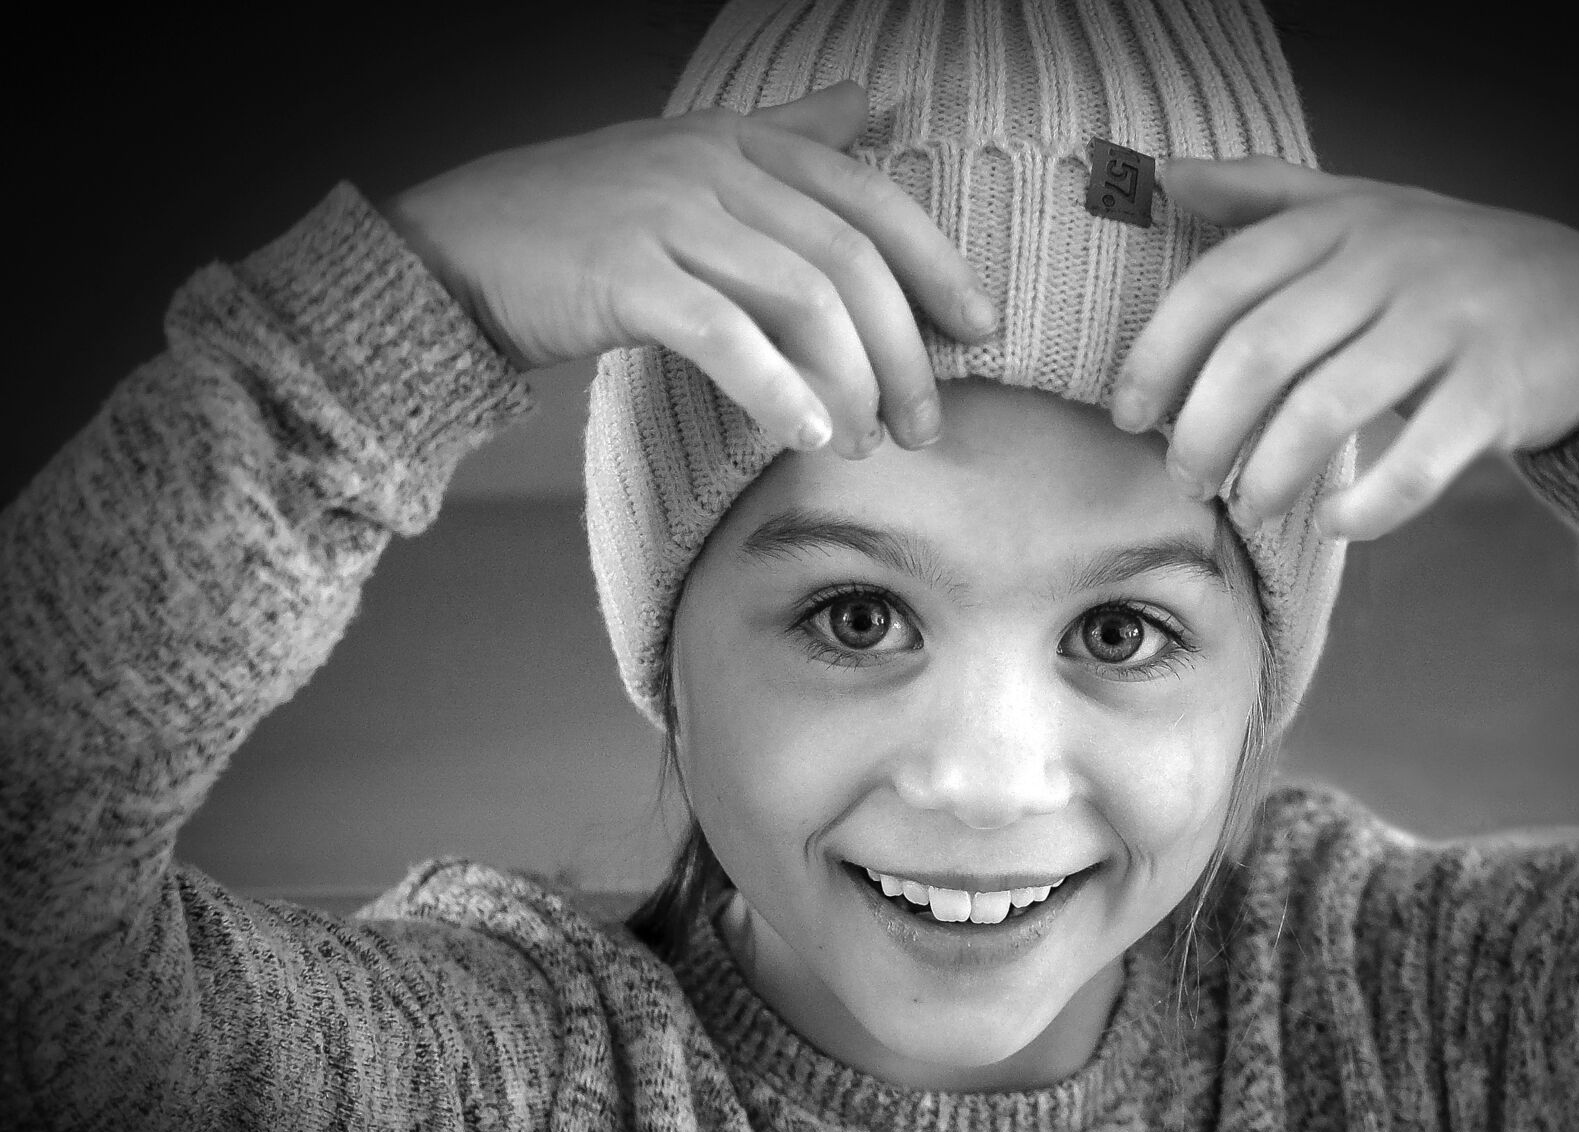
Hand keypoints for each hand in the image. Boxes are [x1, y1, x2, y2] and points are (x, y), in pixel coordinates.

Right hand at [381, 81, 998, 455]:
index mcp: (741, 140)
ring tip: (863, 445)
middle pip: (849, 261)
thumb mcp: (692, 159)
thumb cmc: (585, 222)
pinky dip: (775, 390)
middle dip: (904, 351)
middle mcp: (713, 165)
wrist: (459, 249)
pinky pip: (724, 335)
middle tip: (923, 424)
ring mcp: (667, 214)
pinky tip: (803, 435)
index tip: (981, 330)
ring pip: (800, 300)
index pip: (871, 200)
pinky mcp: (624, 273)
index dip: (937, 267)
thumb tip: (868, 101)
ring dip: (849, 384)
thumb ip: (788, 136)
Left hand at [1111, 157, 1578, 538]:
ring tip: (1252, 507)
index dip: (1160, 354)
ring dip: (1270, 474)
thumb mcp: (1363, 209)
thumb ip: (1263, 195)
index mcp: (1343, 223)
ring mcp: (1449, 326)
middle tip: (1187, 479)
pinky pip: (1417, 462)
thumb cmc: (1452, 267)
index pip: (1222, 283)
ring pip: (1326, 411)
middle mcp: (1391, 265)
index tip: (1127, 415)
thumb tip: (1165, 177)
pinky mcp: (1500, 392)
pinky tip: (1339, 524)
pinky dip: (1368, 505)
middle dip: (1203, 430)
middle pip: (1260, 353)